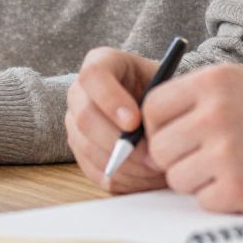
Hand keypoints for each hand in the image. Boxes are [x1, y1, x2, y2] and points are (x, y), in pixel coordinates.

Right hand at [67, 47, 168, 193]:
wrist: (159, 105)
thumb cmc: (164, 90)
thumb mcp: (167, 83)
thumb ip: (160, 100)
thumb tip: (152, 136)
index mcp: (101, 63)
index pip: (93, 75)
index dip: (111, 100)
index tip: (135, 121)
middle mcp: (80, 92)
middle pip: (84, 117)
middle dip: (120, 141)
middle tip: (152, 155)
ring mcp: (76, 124)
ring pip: (88, 148)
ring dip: (125, 164)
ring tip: (157, 168)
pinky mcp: (81, 151)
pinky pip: (94, 171)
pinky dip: (122, 179)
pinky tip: (147, 177)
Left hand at [142, 64, 242, 214]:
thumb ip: (203, 103)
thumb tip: (154, 133)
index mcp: (215, 80)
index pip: (152, 106)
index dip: (160, 128)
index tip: (179, 139)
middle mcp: (214, 111)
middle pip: (160, 147)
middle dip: (179, 159)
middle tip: (212, 161)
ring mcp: (224, 151)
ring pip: (177, 178)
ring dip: (201, 182)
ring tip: (240, 170)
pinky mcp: (236, 189)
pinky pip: (203, 201)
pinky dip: (223, 200)